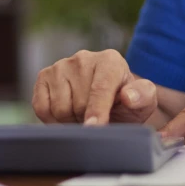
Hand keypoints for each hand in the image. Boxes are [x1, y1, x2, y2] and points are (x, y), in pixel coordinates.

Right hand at [32, 50, 157, 124]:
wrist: (108, 102)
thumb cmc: (126, 103)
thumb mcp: (143, 102)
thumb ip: (143, 97)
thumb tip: (129, 96)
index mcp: (110, 60)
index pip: (100, 88)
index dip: (97, 111)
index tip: (94, 127)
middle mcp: (83, 58)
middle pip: (78, 104)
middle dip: (87, 119)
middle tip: (97, 120)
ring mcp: (60, 65)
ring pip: (59, 108)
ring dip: (71, 120)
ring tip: (83, 115)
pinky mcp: (43, 76)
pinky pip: (41, 107)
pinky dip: (52, 119)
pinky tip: (67, 114)